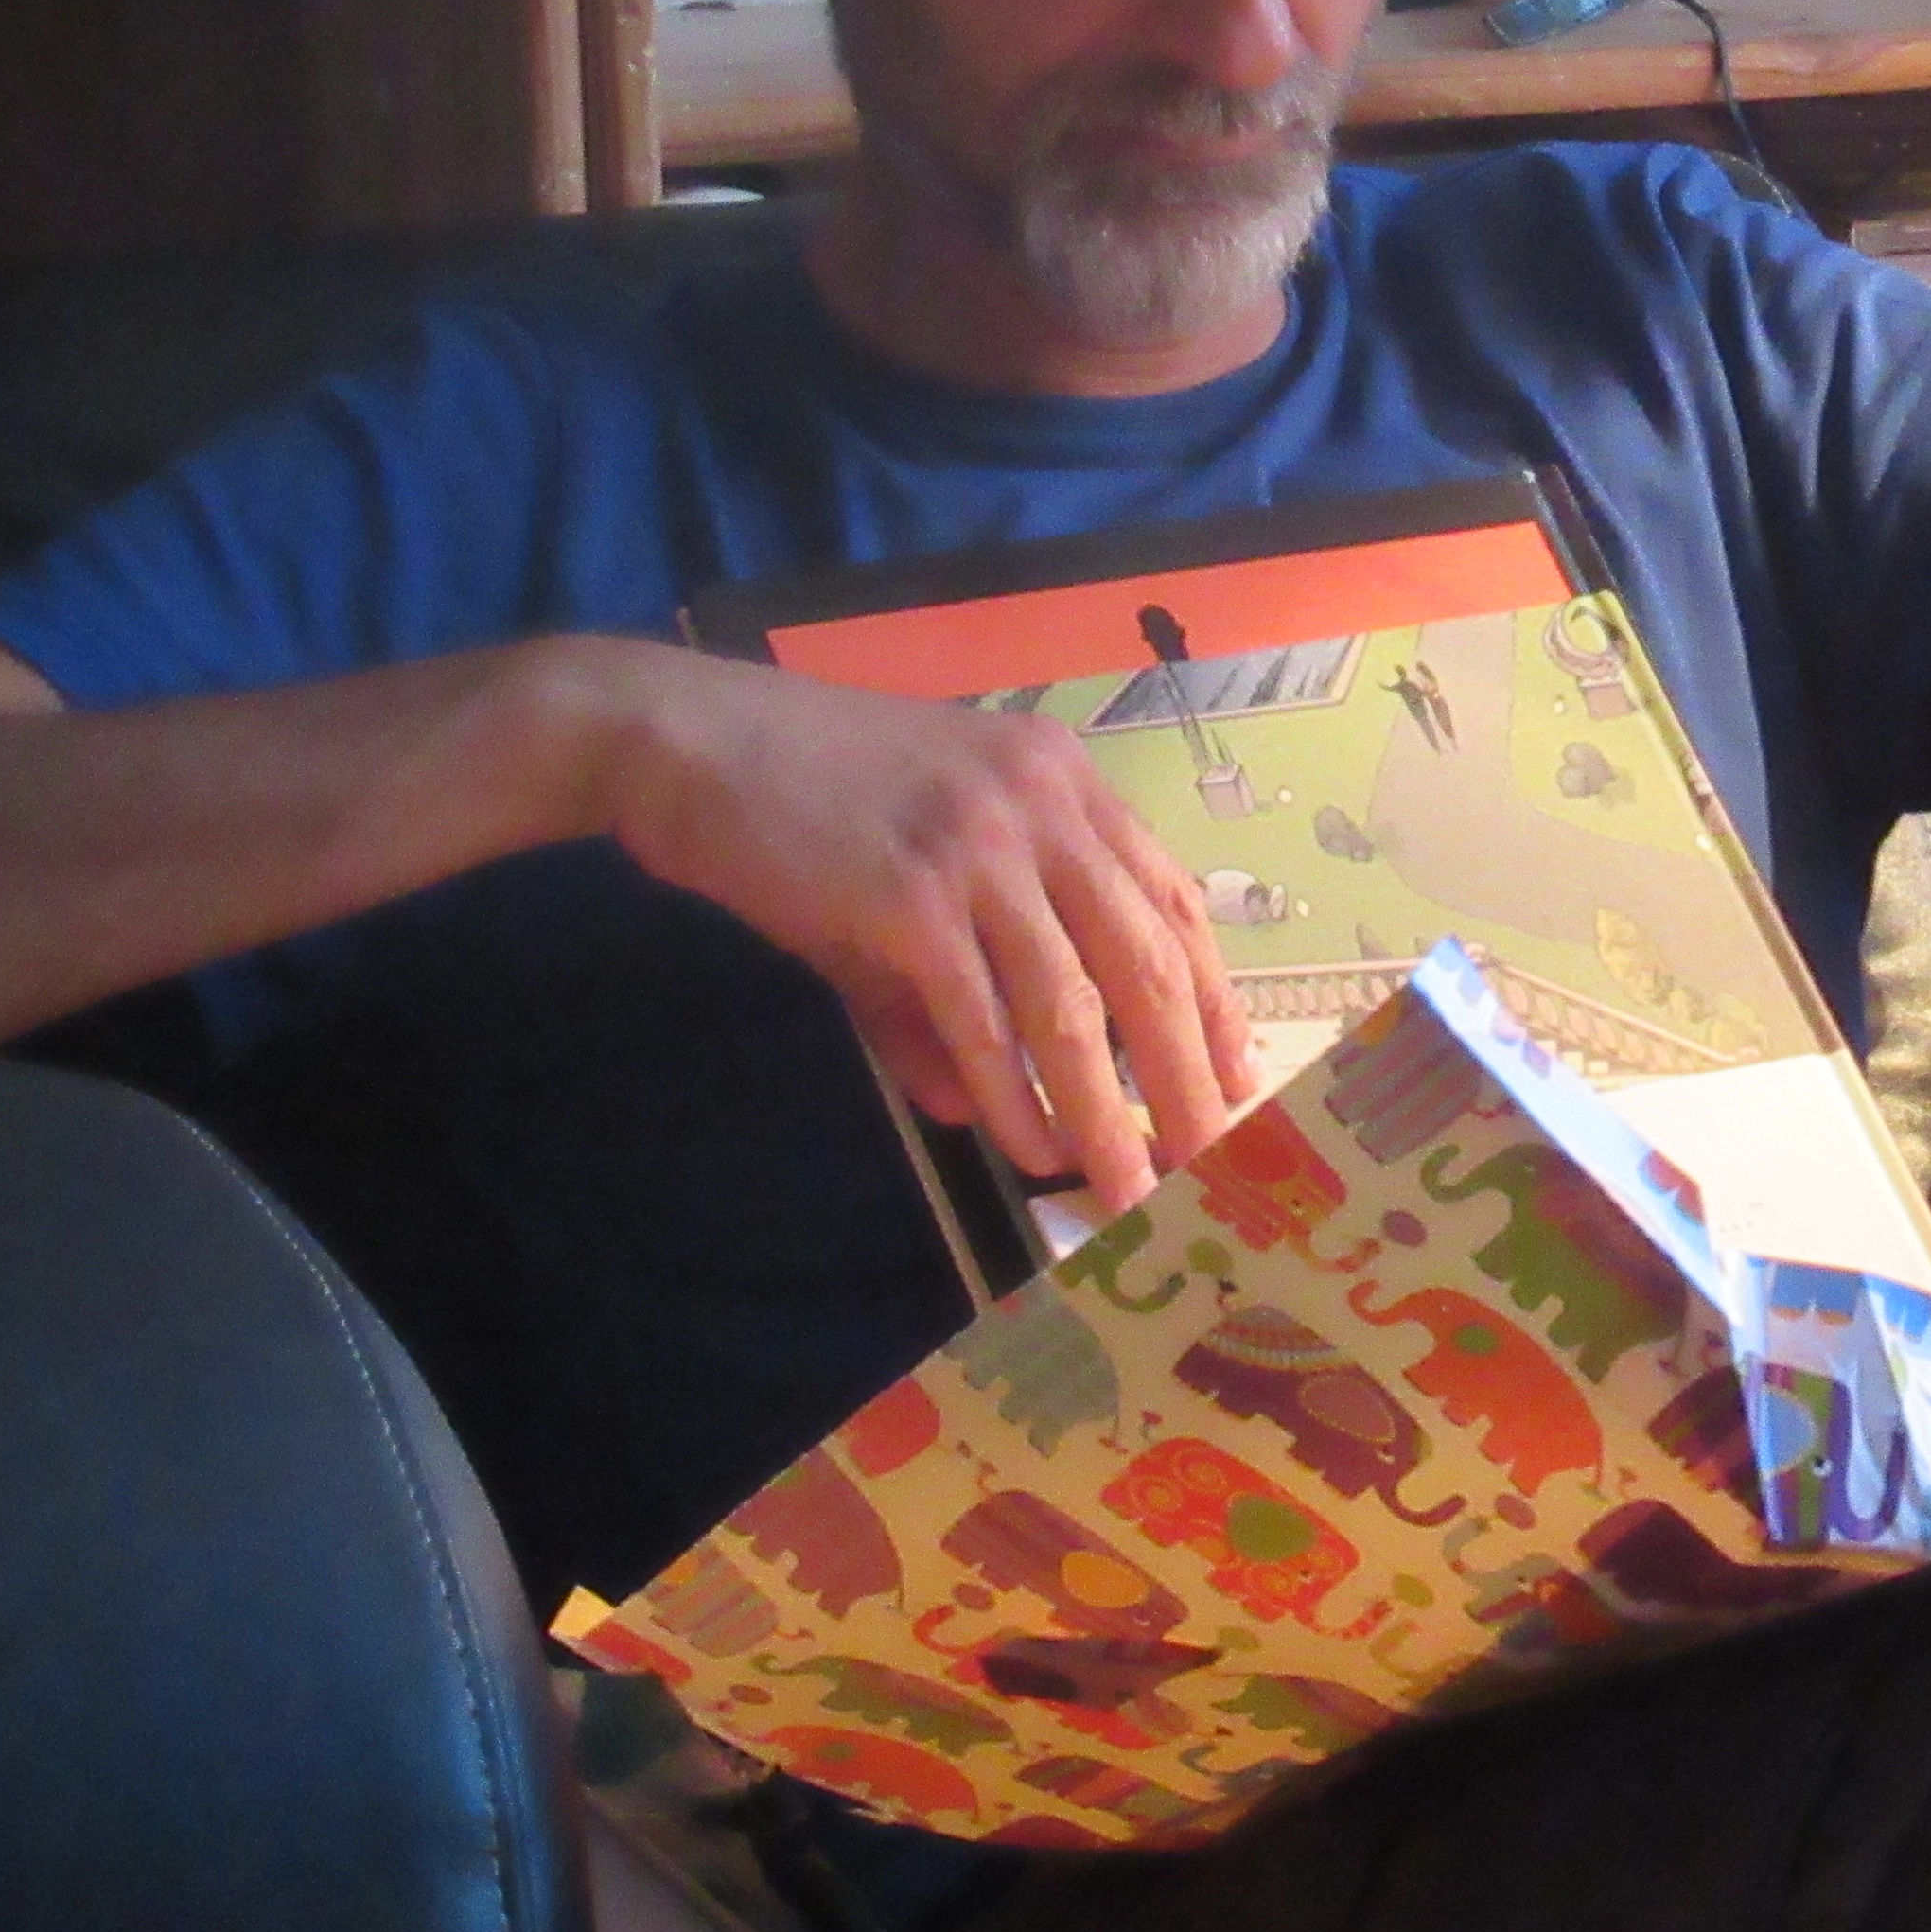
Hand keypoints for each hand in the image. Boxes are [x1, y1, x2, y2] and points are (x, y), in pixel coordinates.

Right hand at [569, 643, 1255, 1212]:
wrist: (688, 743)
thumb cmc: (801, 804)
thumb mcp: (909, 879)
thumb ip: (954, 994)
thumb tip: (983, 1109)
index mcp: (1062, 781)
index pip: (1170, 898)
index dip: (1212, 996)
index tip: (1241, 1077)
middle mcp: (1041, 804)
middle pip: (1147, 959)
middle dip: (1190, 1074)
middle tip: (1215, 1161)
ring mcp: (978, 847)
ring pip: (1074, 1004)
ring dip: (1108, 1111)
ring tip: (1129, 1188)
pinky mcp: (911, 897)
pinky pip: (983, 1020)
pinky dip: (1012, 1094)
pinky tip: (1030, 1146)